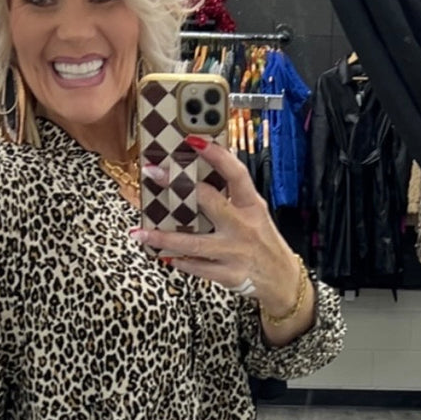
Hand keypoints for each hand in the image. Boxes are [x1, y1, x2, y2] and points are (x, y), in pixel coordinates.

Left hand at [132, 135, 299, 316]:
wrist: (281, 279)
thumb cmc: (262, 239)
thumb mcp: (255, 213)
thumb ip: (231, 197)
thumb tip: (196, 176)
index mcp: (251, 205)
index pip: (236, 174)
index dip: (216, 155)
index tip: (193, 141)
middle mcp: (243, 226)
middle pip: (208, 201)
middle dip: (177, 186)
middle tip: (152, 173)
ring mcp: (235, 252)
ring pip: (193, 243)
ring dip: (163, 238)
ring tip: (139, 233)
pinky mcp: (228, 275)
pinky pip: (196, 267)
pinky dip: (178, 261)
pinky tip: (162, 255)